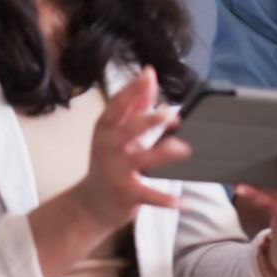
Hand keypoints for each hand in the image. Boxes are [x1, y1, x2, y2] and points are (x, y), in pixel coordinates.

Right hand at [71, 66, 190, 230]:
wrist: (92, 203)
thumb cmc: (109, 161)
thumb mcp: (118, 131)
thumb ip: (135, 104)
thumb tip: (149, 75)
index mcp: (106, 128)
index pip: (117, 104)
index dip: (132, 89)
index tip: (148, 74)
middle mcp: (108, 147)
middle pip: (128, 129)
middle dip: (148, 120)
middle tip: (171, 114)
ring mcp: (116, 171)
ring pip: (140, 159)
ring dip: (162, 153)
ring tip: (183, 148)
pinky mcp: (126, 193)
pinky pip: (149, 195)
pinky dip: (167, 200)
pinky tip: (184, 202)